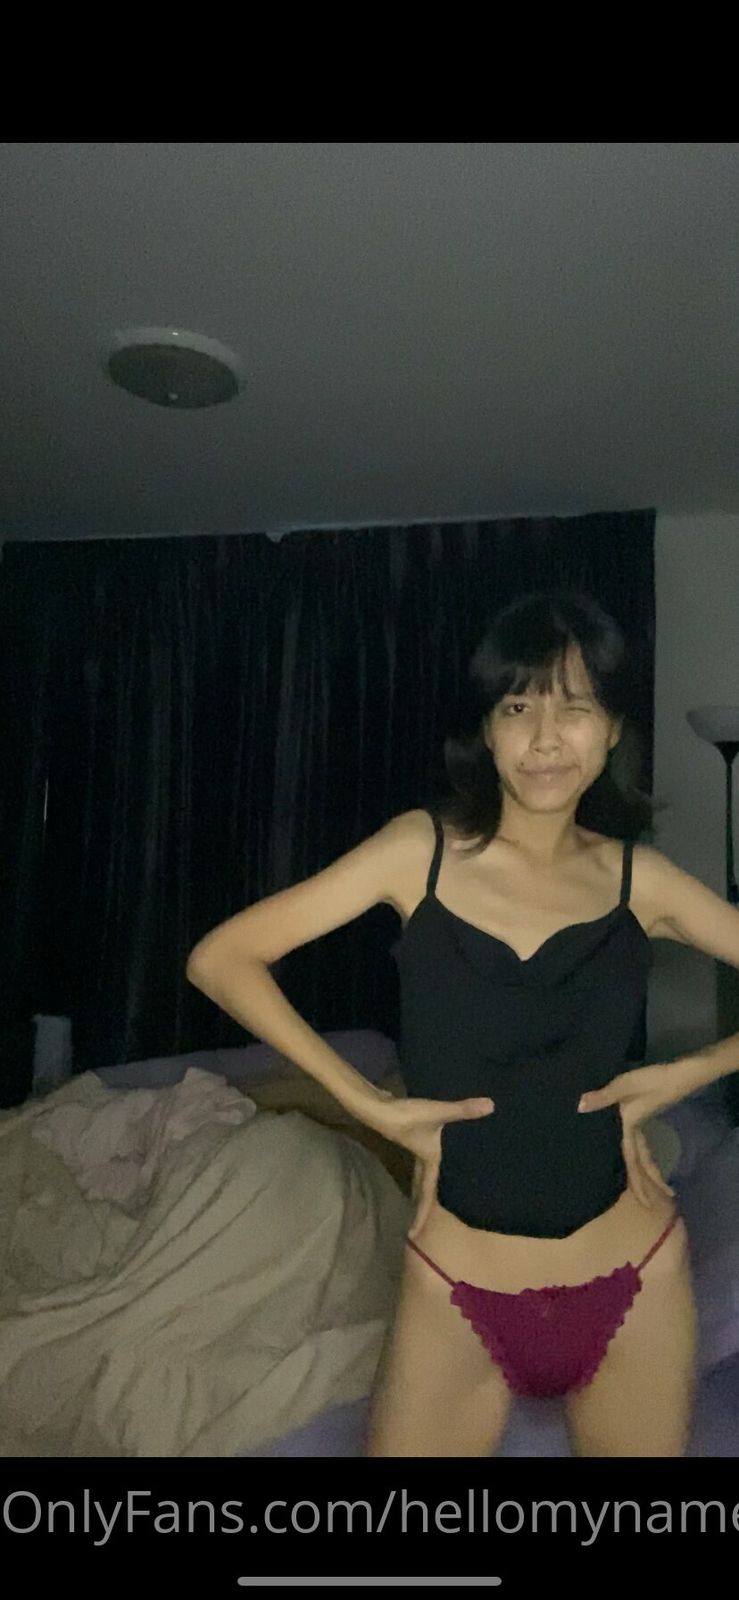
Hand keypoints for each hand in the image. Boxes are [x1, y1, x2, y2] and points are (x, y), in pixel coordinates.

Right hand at [365, 1091, 494, 1238]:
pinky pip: (419, 1164)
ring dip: (421, 1191)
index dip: (422, 1215)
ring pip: (420, 1177)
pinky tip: (427, 1165)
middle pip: (421, 1190)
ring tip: (424, 1204)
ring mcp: (414, 1149)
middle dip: (421, 1209)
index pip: (427, 1194)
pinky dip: (423, 1173)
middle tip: (417, 1229)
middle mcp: (421, 1160)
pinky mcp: (411, 1138)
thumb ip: (462, 1110)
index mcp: (428, 1160)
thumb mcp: (437, 1113)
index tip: (413, 1236)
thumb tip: (491, 1106)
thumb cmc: (406, 1115)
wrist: (377, 1106)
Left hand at [577, 1062, 686, 1207]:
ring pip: (643, 1153)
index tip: (645, 1204)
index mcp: (629, 1127)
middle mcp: (635, 1129)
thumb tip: (580, 1106)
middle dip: (647, 1184)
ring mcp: (642, 1122)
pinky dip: (642, 1153)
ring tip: (653, 1187)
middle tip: (653, 1205)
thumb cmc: (653, 1080)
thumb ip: (603, 1096)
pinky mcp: (645, 1114)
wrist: (679, 1073)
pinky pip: (642, 1142)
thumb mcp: (624, 1085)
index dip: (636, 1182)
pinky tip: (639, 1154)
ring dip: (647, 1170)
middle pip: (641, 1162)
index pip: (631, 1160)